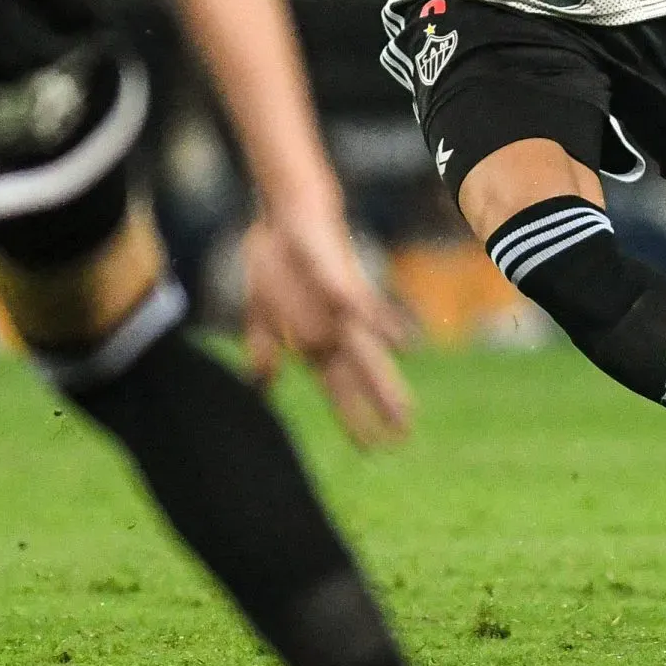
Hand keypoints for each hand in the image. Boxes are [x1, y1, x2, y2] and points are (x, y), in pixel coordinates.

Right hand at [243, 204, 414, 449]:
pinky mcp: (342, 280)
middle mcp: (336, 329)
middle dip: (379, 407)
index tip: (372, 449)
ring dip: (385, 381)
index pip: (340, 388)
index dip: (354, 417)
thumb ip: (263, 349)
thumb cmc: (277, 263)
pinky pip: (364, 307)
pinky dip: (382, 326)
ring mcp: (342, 307)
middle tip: (402, 437)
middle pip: (362, 375)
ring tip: (405, 410)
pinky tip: (404, 345)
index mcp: (316, 341)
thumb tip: (262, 385)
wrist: (283, 216)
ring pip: (369, 350)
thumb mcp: (259, 314)